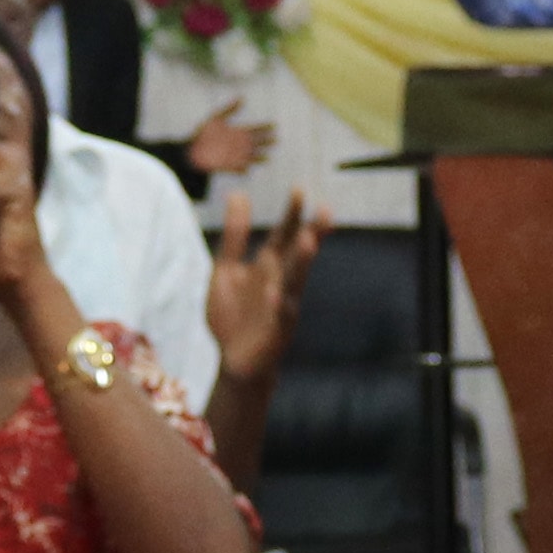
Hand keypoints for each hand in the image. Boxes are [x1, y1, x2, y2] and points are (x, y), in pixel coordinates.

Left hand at [183, 94, 269, 181]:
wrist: (191, 152)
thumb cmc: (202, 134)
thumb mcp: (215, 118)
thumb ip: (229, 109)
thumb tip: (242, 98)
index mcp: (239, 132)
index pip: (256, 129)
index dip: (265, 128)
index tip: (274, 125)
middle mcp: (241, 144)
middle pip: (258, 143)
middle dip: (267, 142)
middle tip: (275, 139)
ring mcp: (237, 156)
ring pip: (253, 158)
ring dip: (259, 158)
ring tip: (266, 158)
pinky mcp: (231, 167)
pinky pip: (240, 170)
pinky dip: (243, 170)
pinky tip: (246, 169)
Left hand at [203, 190, 325, 385]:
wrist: (234, 361)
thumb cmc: (233, 315)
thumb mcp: (225, 270)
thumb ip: (234, 237)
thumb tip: (237, 194)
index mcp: (268, 265)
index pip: (284, 234)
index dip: (292, 214)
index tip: (299, 190)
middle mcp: (281, 281)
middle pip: (298, 254)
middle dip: (311, 233)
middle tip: (326, 211)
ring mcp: (282, 305)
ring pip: (295, 281)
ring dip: (302, 263)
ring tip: (307, 241)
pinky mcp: (276, 330)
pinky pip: (279, 316)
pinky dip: (278, 304)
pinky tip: (275, 292)